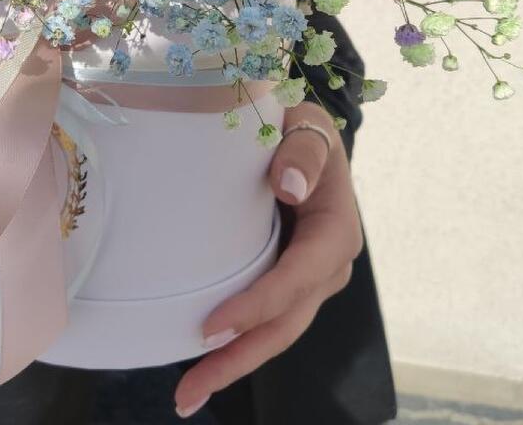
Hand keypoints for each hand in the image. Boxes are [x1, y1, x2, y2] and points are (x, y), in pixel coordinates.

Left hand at [173, 101, 362, 417]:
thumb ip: (302, 152)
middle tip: (187, 392)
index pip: (296, 279)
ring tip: (186, 394)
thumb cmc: (302, 130)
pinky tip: (204, 359)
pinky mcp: (289, 281)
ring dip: (233, 363)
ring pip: (276, 332)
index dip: (256, 306)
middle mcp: (328, 267)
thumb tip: (290, 185)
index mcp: (335, 231)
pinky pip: (267, 319)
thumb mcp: (307, 128)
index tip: (210, 327)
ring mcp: (310, 280)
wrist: (308, 139)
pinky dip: (238, 342)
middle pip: (285, 324)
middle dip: (238, 360)